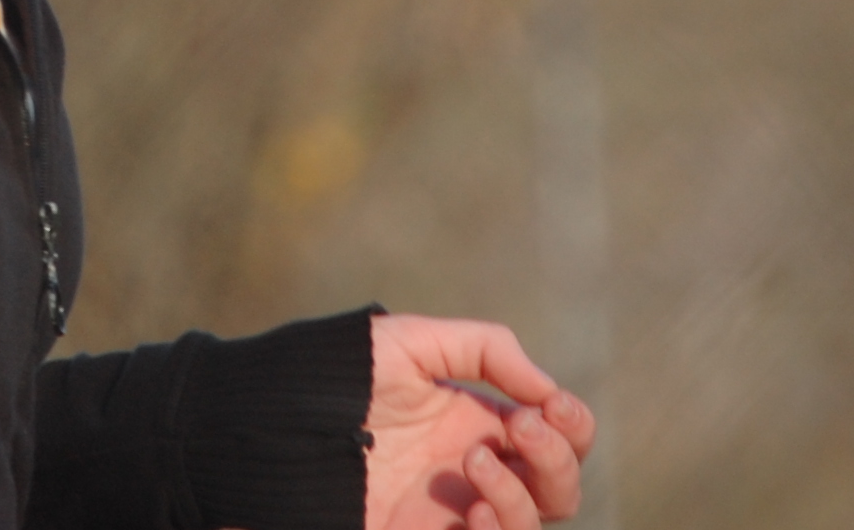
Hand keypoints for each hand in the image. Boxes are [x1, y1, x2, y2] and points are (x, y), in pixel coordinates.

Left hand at [362, 315, 595, 529]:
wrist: (280, 423)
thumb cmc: (342, 376)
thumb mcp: (414, 343)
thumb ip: (484, 349)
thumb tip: (546, 389)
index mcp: (480, 422)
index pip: (560, 437)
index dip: (573, 425)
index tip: (550, 406)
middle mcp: (477, 471)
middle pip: (559, 489)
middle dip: (556, 458)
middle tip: (516, 427)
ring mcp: (454, 512)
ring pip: (530, 525)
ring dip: (520, 496)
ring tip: (473, 460)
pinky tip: (471, 511)